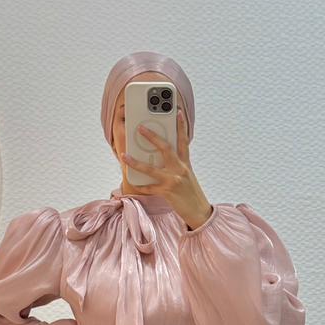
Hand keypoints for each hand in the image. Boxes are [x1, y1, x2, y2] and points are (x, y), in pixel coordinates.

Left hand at [122, 107, 212, 229]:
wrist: (199, 212)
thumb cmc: (191, 194)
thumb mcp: (187, 176)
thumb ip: (176, 165)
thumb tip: (160, 158)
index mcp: (185, 163)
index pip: (184, 140)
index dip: (181, 125)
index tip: (177, 112)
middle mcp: (180, 169)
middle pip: (165, 148)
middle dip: (152, 137)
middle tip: (140, 127)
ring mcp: (173, 180)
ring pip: (151, 169)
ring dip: (136, 162)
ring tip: (125, 156)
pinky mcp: (167, 192)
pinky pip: (150, 187)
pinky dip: (141, 185)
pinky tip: (132, 182)